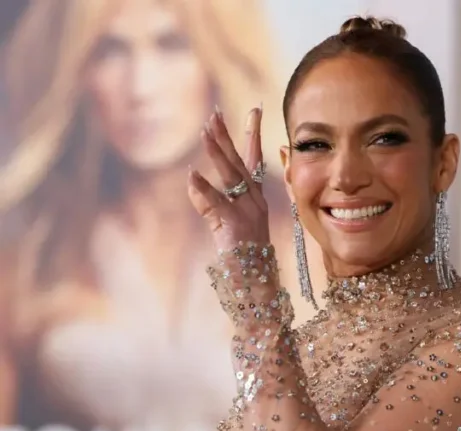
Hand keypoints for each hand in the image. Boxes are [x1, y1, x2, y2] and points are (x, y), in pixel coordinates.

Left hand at [187, 106, 269, 250]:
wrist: (256, 279)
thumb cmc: (245, 252)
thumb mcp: (228, 222)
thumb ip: (210, 199)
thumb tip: (193, 178)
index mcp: (256, 197)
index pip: (254, 160)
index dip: (253, 134)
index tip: (255, 108)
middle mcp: (254, 199)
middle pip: (241, 162)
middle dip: (228, 136)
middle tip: (216, 114)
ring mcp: (246, 211)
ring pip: (231, 176)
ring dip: (218, 153)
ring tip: (206, 132)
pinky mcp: (234, 224)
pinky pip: (216, 204)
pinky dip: (203, 189)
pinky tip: (192, 174)